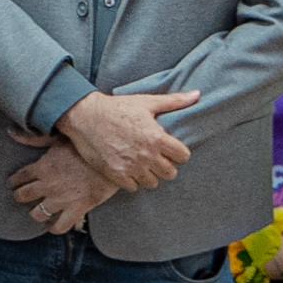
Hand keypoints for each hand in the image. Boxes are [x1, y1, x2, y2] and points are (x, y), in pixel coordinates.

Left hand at [5, 134, 114, 234]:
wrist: (113, 159)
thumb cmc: (86, 146)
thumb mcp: (58, 138)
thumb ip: (34, 138)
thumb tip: (11, 132)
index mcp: (42, 166)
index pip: (19, 177)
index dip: (14, 182)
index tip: (13, 184)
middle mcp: (48, 184)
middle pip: (23, 196)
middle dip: (20, 197)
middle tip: (23, 197)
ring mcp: (61, 198)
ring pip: (37, 214)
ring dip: (36, 214)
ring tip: (38, 212)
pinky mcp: (77, 209)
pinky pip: (60, 226)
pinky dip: (55, 228)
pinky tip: (55, 225)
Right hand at [55, 89, 199, 191]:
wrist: (85, 116)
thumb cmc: (117, 107)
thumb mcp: (146, 102)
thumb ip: (174, 101)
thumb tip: (198, 95)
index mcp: (157, 137)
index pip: (183, 157)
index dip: (179, 153)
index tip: (170, 149)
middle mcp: (146, 155)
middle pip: (170, 173)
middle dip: (166, 166)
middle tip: (156, 158)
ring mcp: (131, 166)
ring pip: (153, 183)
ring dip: (150, 175)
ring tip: (142, 165)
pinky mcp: (116, 174)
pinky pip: (133, 188)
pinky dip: (132, 181)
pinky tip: (128, 169)